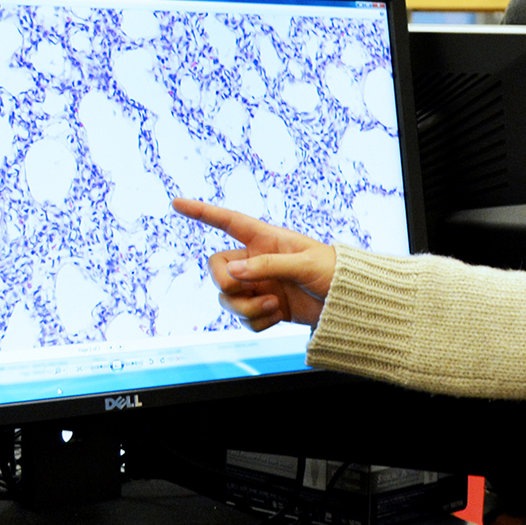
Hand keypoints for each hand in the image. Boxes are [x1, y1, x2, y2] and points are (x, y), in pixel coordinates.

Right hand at [172, 197, 336, 330]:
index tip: (177, 203)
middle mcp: (257, 261)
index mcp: (267, 239)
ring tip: (277, 306)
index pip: (229, 222)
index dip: (203, 212)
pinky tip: (280, 316)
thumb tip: (233, 273)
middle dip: (228, 285)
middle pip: (217, 269)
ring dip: (247, 308)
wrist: (348, 302)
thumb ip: (268, 266)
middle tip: (254, 289)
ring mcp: (259, 285)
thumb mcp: (305, 264)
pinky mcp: (265, 308)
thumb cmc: (335, 272)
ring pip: (227, 299)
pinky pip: (244, 319)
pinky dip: (258, 322)